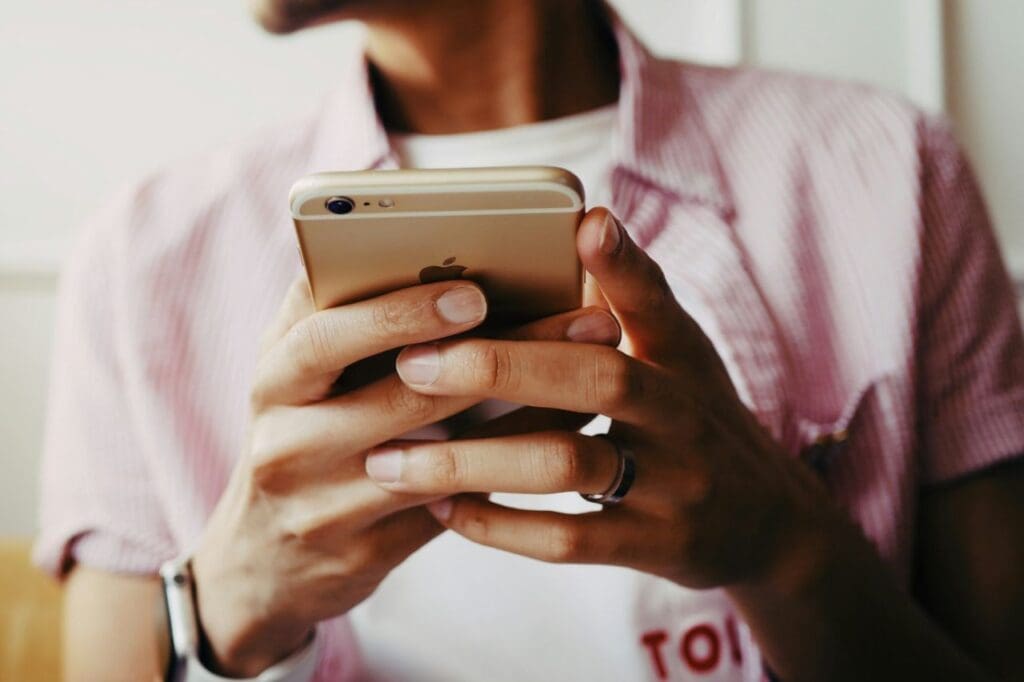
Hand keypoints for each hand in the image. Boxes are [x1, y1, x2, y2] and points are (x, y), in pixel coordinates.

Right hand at [191, 277, 620, 675]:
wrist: (268, 556)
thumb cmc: (302, 430)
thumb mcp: (302, 371)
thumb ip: (343, 313)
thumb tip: (428, 242)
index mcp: (275, 377)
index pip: (325, 336)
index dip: (397, 313)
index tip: (474, 292)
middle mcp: (288, 442)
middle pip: (400, 396)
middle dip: (499, 357)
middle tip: (582, 318)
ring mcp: (325, 506)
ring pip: (440, 458)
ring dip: (524, 413)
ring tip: (594, 369)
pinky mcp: (366, 552)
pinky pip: (453, 503)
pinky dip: (509, 465)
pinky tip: (561, 432)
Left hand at [366, 208, 838, 592]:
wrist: (770, 524)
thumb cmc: (697, 419)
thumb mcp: (679, 357)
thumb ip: (630, 301)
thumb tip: (582, 222)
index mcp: (680, 356)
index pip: (654, 301)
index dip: (623, 263)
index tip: (584, 221)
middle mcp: (683, 413)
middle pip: (597, 380)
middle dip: (499, 367)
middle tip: (411, 363)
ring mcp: (673, 484)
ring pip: (568, 463)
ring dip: (473, 460)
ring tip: (393, 459)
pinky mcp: (655, 545)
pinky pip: (568, 539)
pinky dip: (498, 525)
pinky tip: (443, 510)